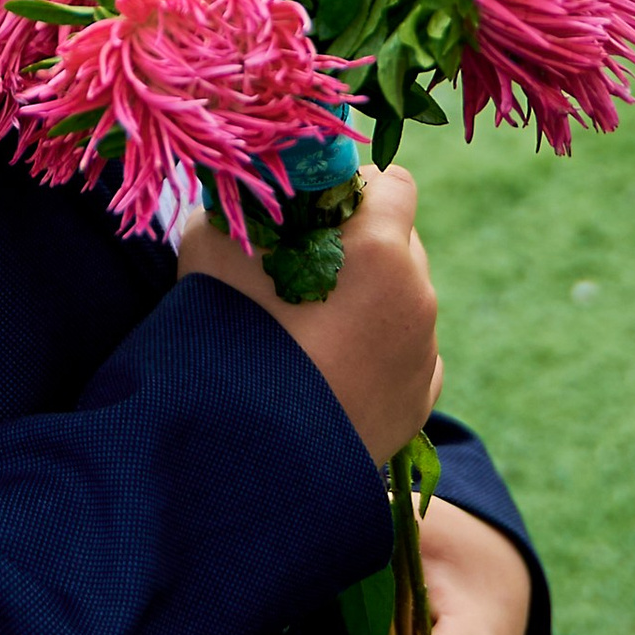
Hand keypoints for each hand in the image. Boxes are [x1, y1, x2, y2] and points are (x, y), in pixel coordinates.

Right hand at [176, 164, 440, 462]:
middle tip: (301, 265)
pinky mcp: (417, 404)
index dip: (353, 186)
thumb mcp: (212, 242)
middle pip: (401, 242)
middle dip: (359, 244)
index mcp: (382, 248)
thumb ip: (243, 208)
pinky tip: (326, 368)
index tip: (312, 206)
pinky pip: (405, 355)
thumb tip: (250, 196)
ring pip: (404, 300)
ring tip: (306, 327)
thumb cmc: (226, 331)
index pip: (394, 183)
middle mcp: (418, 296)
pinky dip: (375, 351)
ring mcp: (422, 355)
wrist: (240, 451)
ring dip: (367, 299)